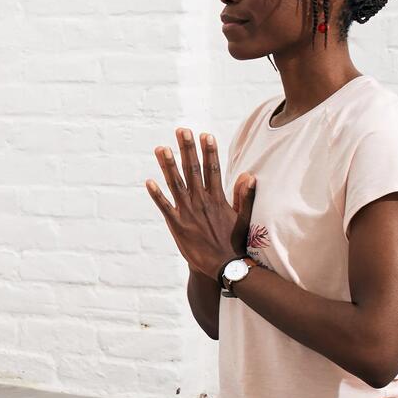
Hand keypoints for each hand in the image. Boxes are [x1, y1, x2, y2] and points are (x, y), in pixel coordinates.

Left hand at [146, 129, 255, 280]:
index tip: (205, 134)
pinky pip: (164, 207)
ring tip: (161, 148)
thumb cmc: (233, 242)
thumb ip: (243, 196)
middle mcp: (201, 202)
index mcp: (217, 199)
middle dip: (187, 149)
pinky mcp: (177, 225)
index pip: (212, 169)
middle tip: (181, 130)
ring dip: (168, 165)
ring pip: (176, 184)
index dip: (208, 151)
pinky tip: (148, 181)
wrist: (223, 267)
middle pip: (192, 170)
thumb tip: (249, 175)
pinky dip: (157, 194)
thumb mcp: (243, 218)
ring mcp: (188, 213)